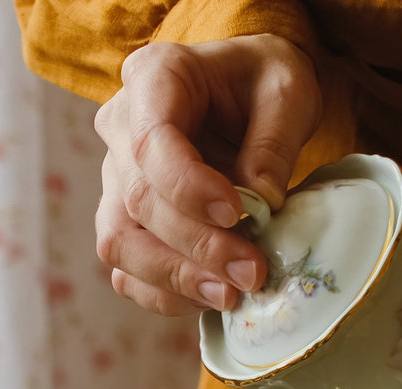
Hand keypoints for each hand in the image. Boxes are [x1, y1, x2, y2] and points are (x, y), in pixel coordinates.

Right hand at [94, 35, 320, 314]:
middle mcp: (119, 128)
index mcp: (153, 78)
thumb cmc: (262, 83)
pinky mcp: (123, 220)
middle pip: (138, 201)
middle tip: (251, 272)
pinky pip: (125, 269)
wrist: (244, 94)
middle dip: (196, 245)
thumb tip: (261, 202)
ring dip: (174, 278)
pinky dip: (163, 293)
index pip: (151, 143)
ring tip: (230, 295)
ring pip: (119, 242)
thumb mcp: (287, 90)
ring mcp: (114, 179)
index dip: (189, 188)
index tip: (238, 213)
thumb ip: (275, 141)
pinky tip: (210, 298)